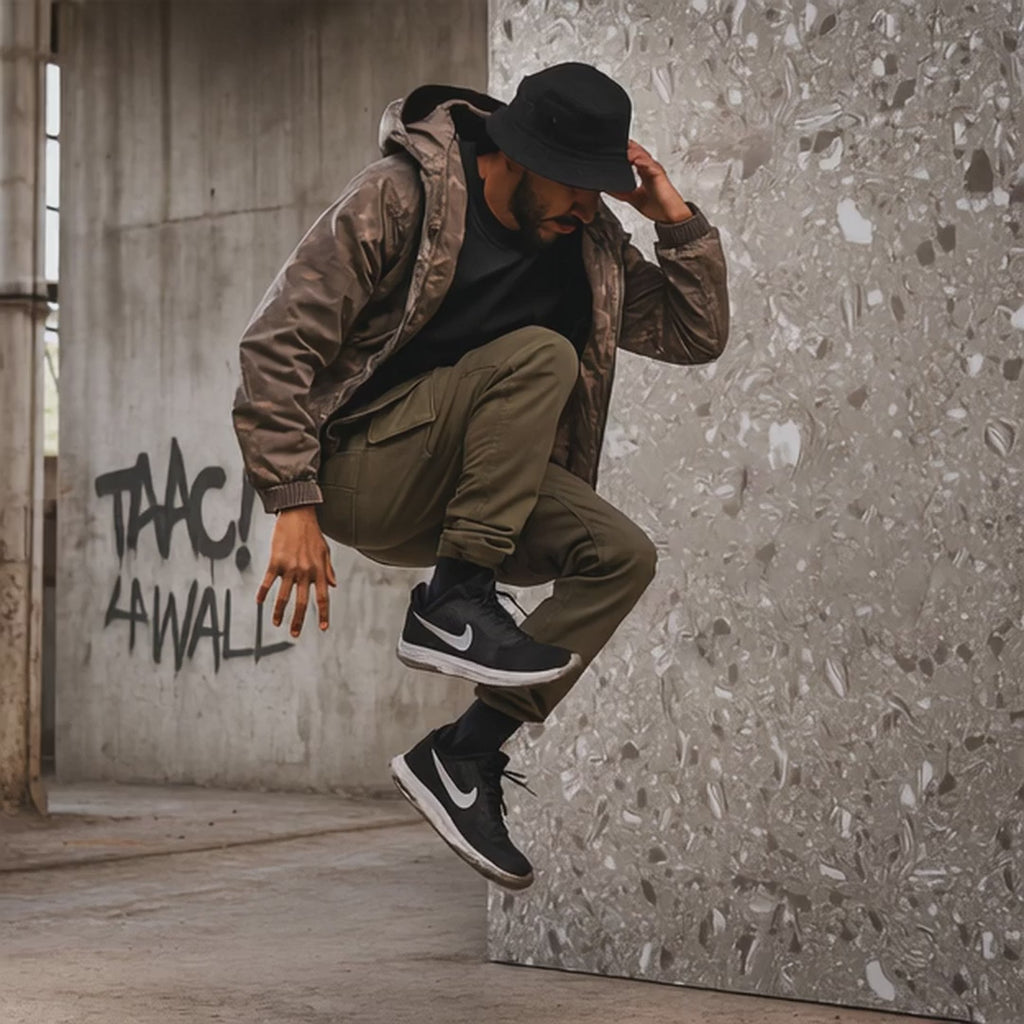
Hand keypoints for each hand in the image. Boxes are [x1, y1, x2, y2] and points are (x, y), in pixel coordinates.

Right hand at [257, 506, 336, 636]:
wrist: (298, 514)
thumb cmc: (312, 533)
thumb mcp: (325, 551)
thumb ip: (329, 570)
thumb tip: (334, 585)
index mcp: (319, 571)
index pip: (323, 598)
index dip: (324, 614)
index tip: (323, 627)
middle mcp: (306, 572)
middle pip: (303, 603)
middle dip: (299, 621)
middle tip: (295, 634)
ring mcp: (290, 567)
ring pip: (283, 597)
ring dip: (279, 612)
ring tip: (276, 623)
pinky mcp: (275, 561)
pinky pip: (268, 582)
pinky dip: (263, 593)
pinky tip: (259, 601)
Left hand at [607, 140, 691, 223]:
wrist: (670, 217)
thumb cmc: (657, 207)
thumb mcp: (633, 198)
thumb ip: (621, 193)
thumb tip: (608, 189)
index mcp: (644, 172)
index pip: (632, 157)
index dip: (623, 152)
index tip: (611, 150)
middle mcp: (649, 169)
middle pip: (637, 152)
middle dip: (626, 148)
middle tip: (613, 145)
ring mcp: (654, 170)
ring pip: (643, 155)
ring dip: (633, 152)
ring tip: (623, 150)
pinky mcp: (659, 174)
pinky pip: (651, 165)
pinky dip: (643, 162)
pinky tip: (636, 161)